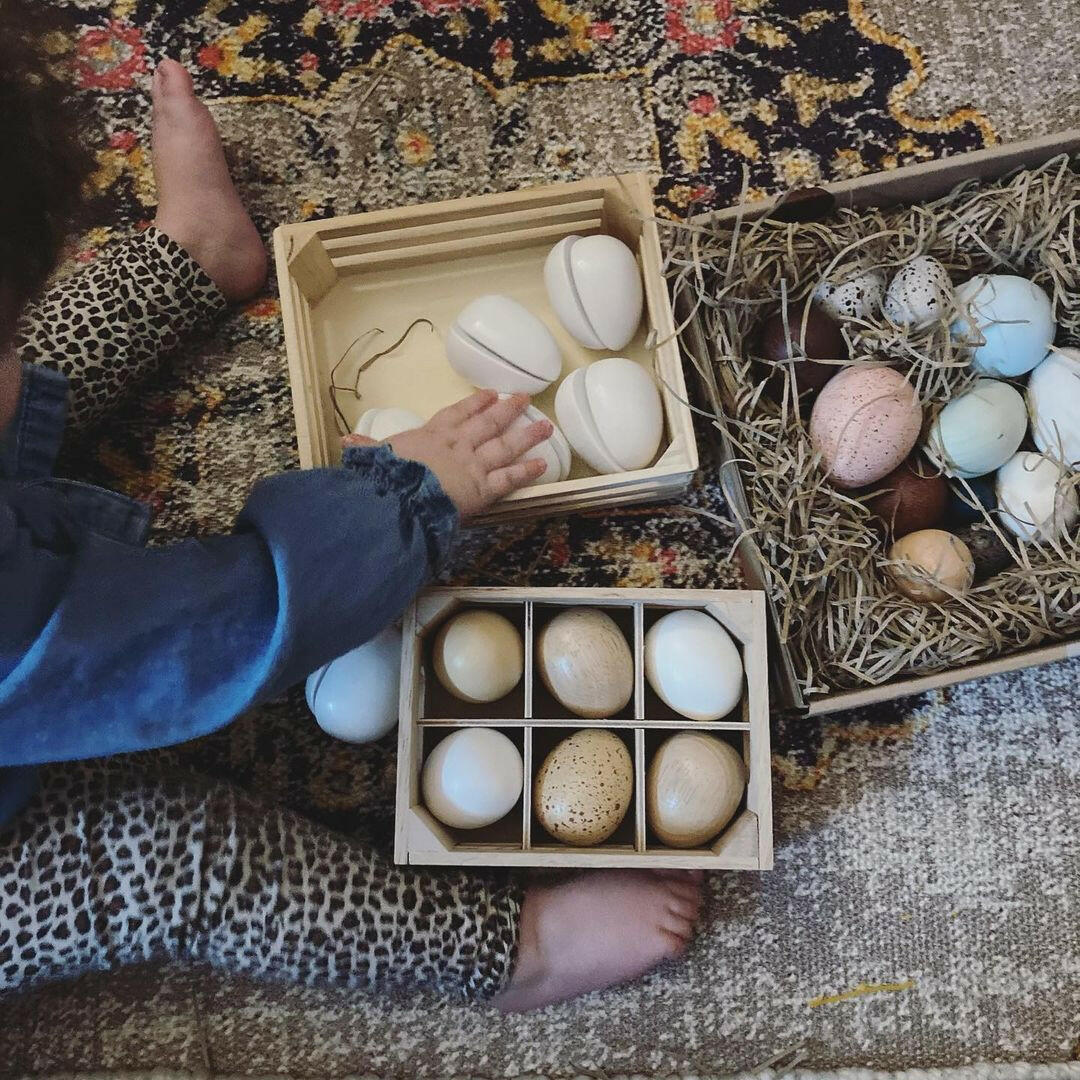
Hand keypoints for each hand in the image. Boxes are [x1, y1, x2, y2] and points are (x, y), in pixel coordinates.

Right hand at [343, 390, 552, 516]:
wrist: (400, 497)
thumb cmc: (385, 477)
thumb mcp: (373, 458)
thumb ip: (366, 448)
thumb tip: (349, 441)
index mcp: (432, 435)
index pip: (457, 414)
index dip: (475, 404)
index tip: (490, 394)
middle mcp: (458, 445)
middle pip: (488, 424)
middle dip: (508, 410)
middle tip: (525, 398)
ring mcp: (474, 465)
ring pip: (505, 446)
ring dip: (526, 435)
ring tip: (545, 426)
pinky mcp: (484, 489)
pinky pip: (510, 478)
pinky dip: (527, 471)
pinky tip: (542, 464)